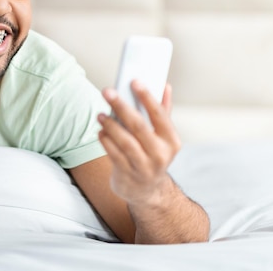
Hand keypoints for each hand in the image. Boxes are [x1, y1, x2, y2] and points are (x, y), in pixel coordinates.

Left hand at [97, 80, 179, 205]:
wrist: (147, 191)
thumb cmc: (153, 155)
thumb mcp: (162, 137)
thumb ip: (163, 111)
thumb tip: (165, 86)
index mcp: (171, 141)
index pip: (159, 114)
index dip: (146, 97)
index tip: (134, 81)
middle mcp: (160, 154)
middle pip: (138, 126)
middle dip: (121, 106)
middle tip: (107, 91)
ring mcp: (143, 166)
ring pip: (124, 141)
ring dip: (110, 125)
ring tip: (101, 114)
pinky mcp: (127, 174)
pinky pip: (114, 154)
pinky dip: (106, 141)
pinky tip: (100, 131)